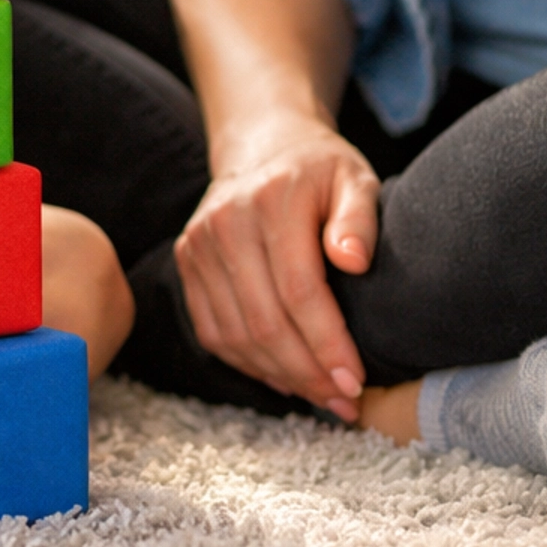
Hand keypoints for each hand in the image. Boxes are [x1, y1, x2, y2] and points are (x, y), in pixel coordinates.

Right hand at [174, 116, 380, 417]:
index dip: (327, 344)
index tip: (355, 380)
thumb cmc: (320, 171)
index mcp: (272, 199)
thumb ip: (360, 218)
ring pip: (237, 335)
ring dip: (281, 376)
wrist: (263, 145)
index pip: (299, 290)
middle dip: (308, 372)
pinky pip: (214, 331)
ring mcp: (198, 243)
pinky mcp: (186, 261)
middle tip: (344, 401)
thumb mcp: (355, 179)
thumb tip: (354, 261)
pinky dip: (249, 364)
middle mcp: (226, 221)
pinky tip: (284, 375)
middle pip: (265, 321)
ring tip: (321, 394)